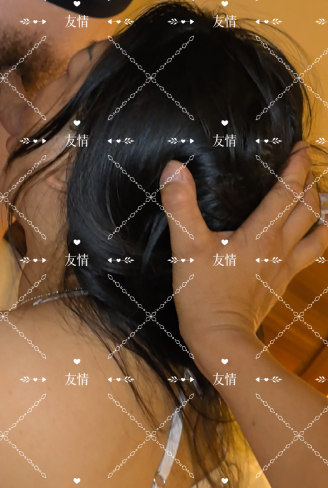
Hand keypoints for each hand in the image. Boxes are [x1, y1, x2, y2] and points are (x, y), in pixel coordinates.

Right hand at [160, 142, 327, 352]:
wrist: (221, 341)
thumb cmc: (204, 296)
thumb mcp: (187, 248)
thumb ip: (180, 207)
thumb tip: (173, 169)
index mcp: (261, 233)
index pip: (287, 191)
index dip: (295, 166)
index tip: (297, 146)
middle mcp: (281, 246)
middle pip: (309, 207)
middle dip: (310, 181)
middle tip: (304, 162)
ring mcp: (286, 265)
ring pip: (318, 229)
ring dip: (319, 208)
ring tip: (315, 192)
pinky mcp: (283, 281)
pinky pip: (311, 253)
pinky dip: (318, 236)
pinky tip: (312, 232)